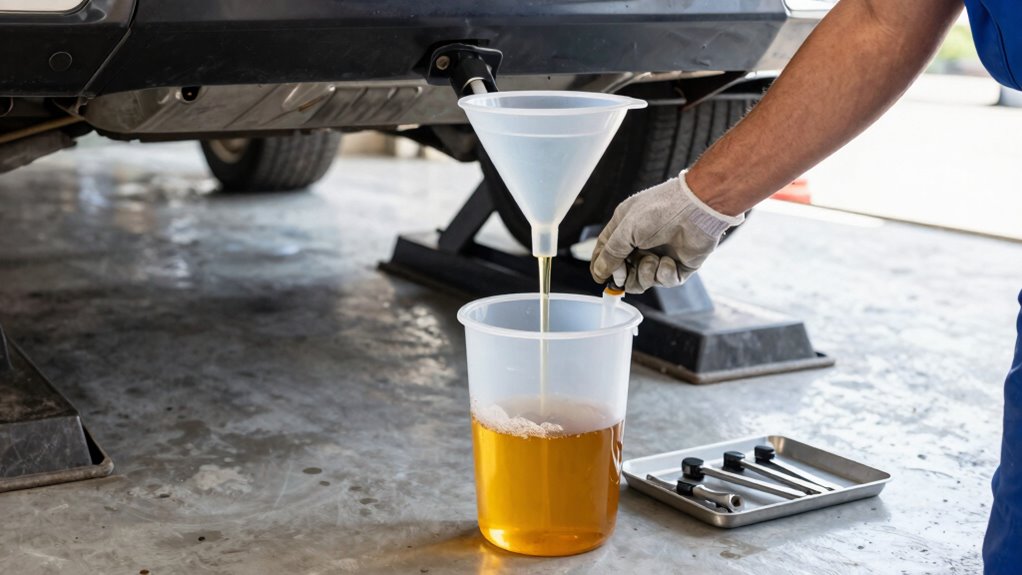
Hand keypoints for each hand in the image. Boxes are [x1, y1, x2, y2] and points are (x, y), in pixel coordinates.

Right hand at [590, 170, 743, 293]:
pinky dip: (664, 274)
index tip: (600, 279)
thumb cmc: (661, 210)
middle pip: (624, 272)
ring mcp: (660, 255)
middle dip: (624, 275)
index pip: (606, 251)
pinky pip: (664, 282)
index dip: (601, 266)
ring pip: (642, 281)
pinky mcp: (678, 266)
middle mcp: (642, 243)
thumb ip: (610, 253)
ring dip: (645, 274)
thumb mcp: (626, 229)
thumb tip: (599, 272)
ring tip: (653, 260)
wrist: (697, 209)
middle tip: (627, 270)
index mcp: (626, 228)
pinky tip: (669, 260)